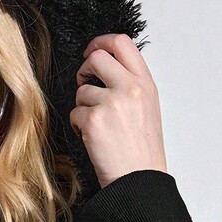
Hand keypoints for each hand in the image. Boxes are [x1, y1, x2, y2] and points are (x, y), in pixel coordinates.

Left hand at [69, 34, 167, 189]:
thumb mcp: (147, 107)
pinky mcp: (93, 120)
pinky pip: (75, 112)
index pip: (122, 43)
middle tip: (85, 84)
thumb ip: (130, 84)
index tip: (91, 51)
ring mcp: (111, 102)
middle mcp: (130, 88)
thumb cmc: (141, 149)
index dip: (101, 42)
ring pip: (82, 90)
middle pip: (97, 57)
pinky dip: (79, 125)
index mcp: (145, 83)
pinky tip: (93, 138)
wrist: (138, 179)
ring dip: (83, 107)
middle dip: (85, 69)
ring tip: (98, 126)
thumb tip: (106, 67)